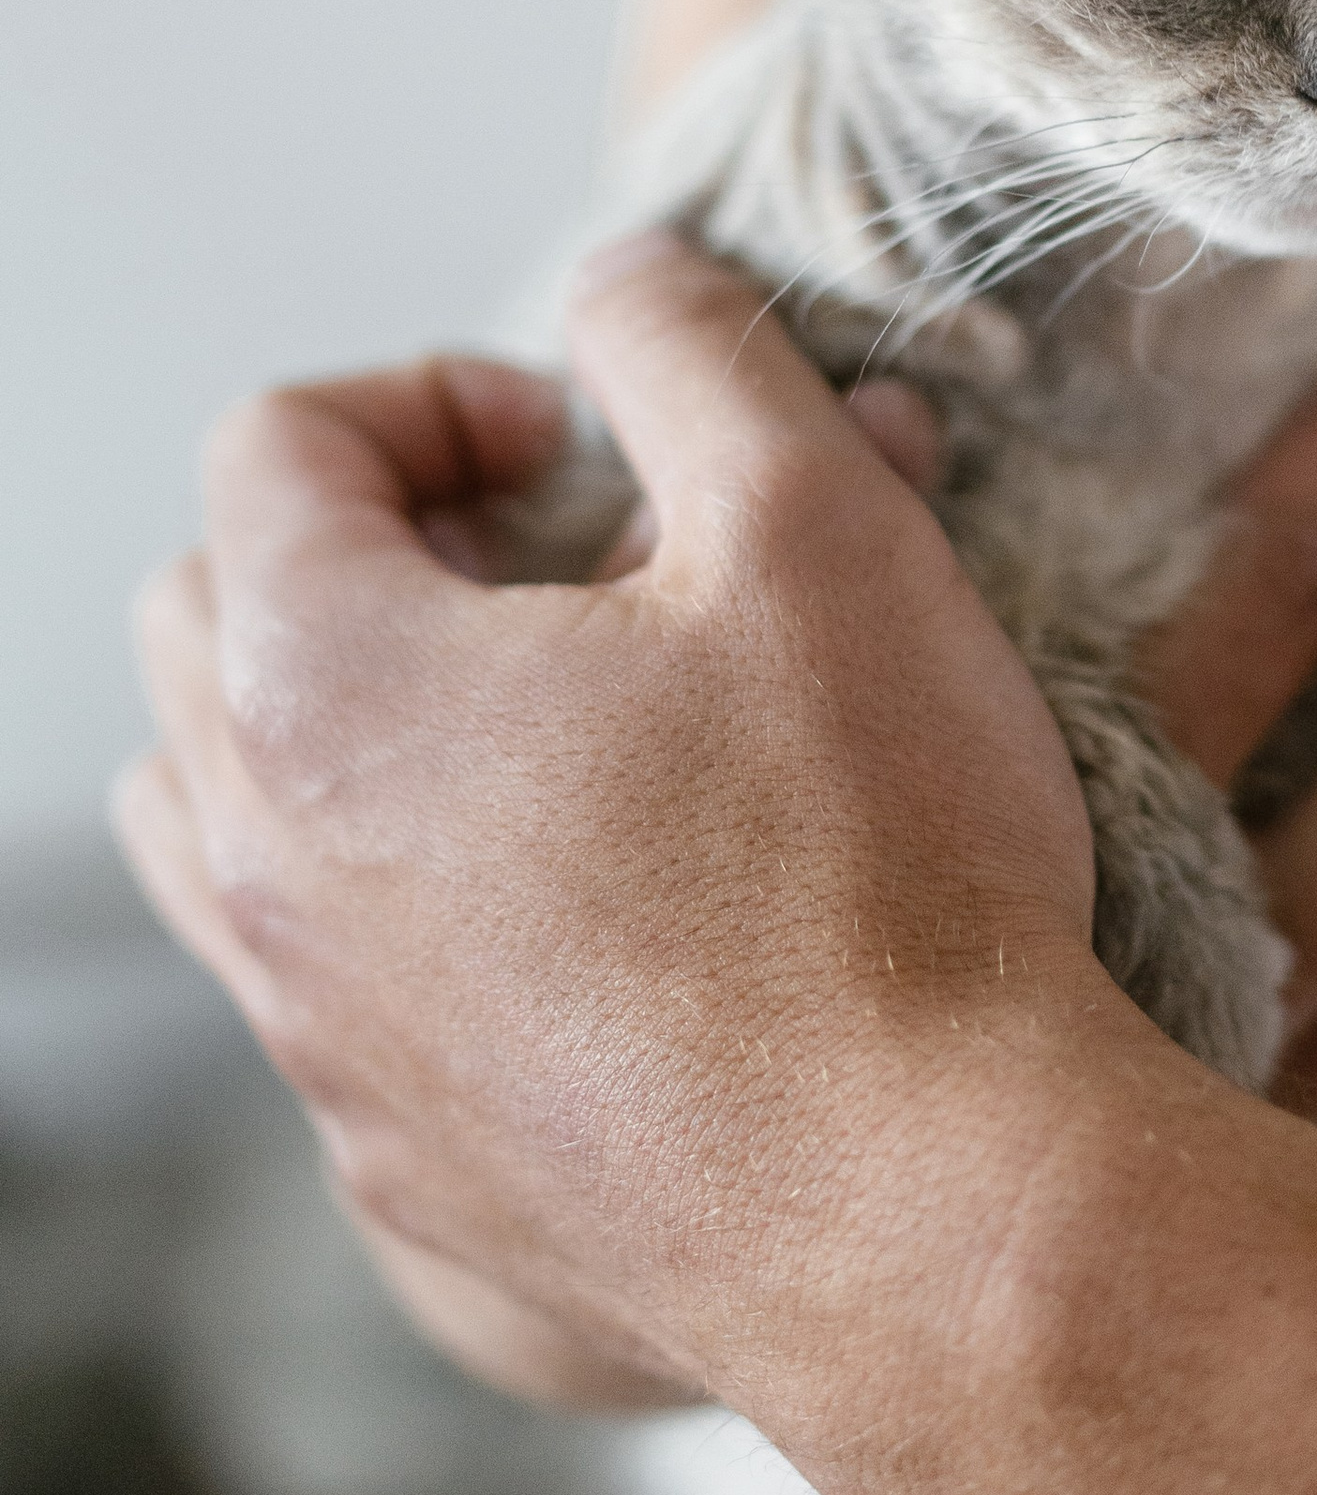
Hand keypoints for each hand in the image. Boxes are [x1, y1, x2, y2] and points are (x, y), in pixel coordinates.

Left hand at [116, 232, 1116, 1467]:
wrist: (934, 1215)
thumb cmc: (878, 865)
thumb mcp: (820, 524)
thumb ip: (695, 353)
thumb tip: (627, 278)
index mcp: (330, 687)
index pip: (274, 449)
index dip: (431, 397)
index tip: (579, 444)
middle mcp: (271, 875)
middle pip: (205, 631)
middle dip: (364, 555)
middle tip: (555, 571)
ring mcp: (325, 1056)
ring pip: (225, 839)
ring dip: (349, 749)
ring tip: (546, 745)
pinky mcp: (407, 1194)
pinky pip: (342, 1018)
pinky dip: (420, 936)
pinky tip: (607, 945)